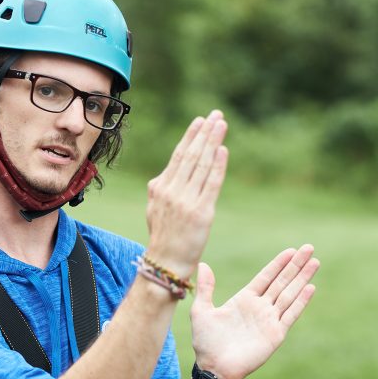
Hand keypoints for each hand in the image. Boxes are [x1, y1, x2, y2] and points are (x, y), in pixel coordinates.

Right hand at [144, 110, 228, 280]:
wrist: (166, 263)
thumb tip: (167, 173)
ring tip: (221, 125)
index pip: (178, 156)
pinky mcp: (201, 213)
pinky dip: (217, 165)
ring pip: (201, 165)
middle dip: (204, 133)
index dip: (191, 136)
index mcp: (159, 187)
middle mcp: (172, 191)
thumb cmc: (164, 236)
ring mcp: (186, 202)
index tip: (200, 120)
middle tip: (216, 115)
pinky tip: (223, 150)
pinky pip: (211, 184)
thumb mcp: (155, 208)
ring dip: (212, 142)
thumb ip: (162, 188)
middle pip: (191, 155)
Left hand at [189, 245, 318, 378]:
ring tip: (315, 262)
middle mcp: (260, 307)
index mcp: (244, 300)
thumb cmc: (206, 343)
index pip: (266, 277)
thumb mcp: (201, 311)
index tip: (291, 251)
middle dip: (295, 265)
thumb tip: (203, 264)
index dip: (278, 264)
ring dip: (302, 279)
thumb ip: (206, 288)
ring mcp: (269, 320)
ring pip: (289, 294)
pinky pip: (290, 314)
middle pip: (282, 281)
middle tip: (309, 248)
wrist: (214, 368)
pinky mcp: (275, 334)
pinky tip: (310, 288)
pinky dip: (300, 301)